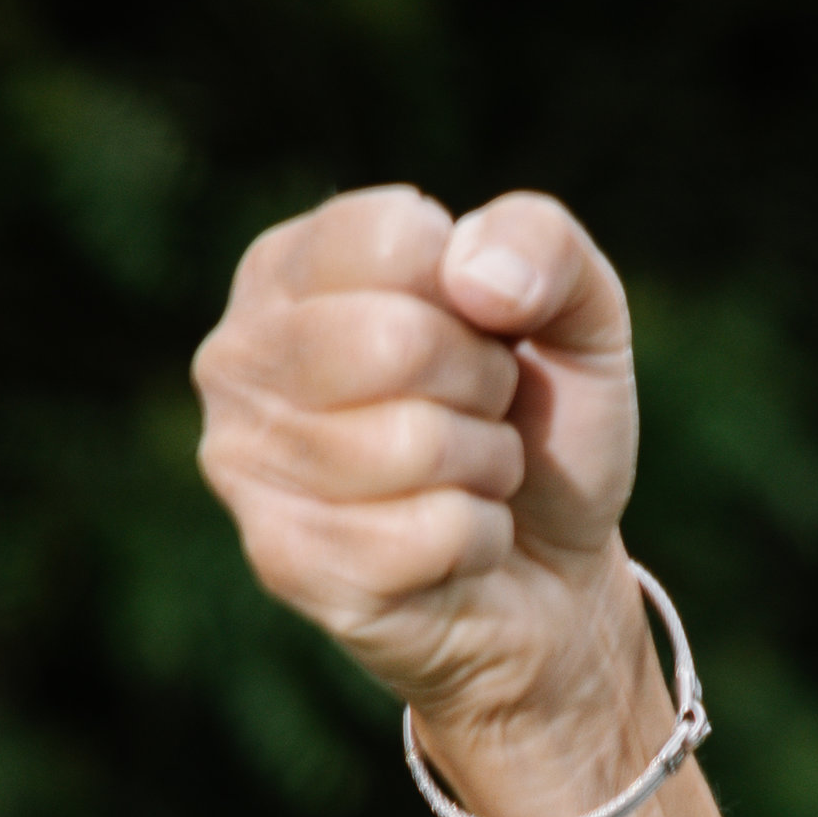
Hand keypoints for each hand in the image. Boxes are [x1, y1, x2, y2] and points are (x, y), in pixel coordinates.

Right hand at [191, 184, 652, 810]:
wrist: (554, 579)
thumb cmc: (543, 430)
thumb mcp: (579, 318)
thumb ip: (546, 245)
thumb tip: (473, 275)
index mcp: (288, 268)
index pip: (394, 237)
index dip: (479, 295)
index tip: (483, 333)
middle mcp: (239, 356)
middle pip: (399, 338)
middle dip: (485, 385)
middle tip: (484, 414)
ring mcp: (245, 462)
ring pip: (417, 441)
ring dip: (486, 466)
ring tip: (469, 477)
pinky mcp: (285, 560)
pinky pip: (433, 532)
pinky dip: (481, 538)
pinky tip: (456, 544)